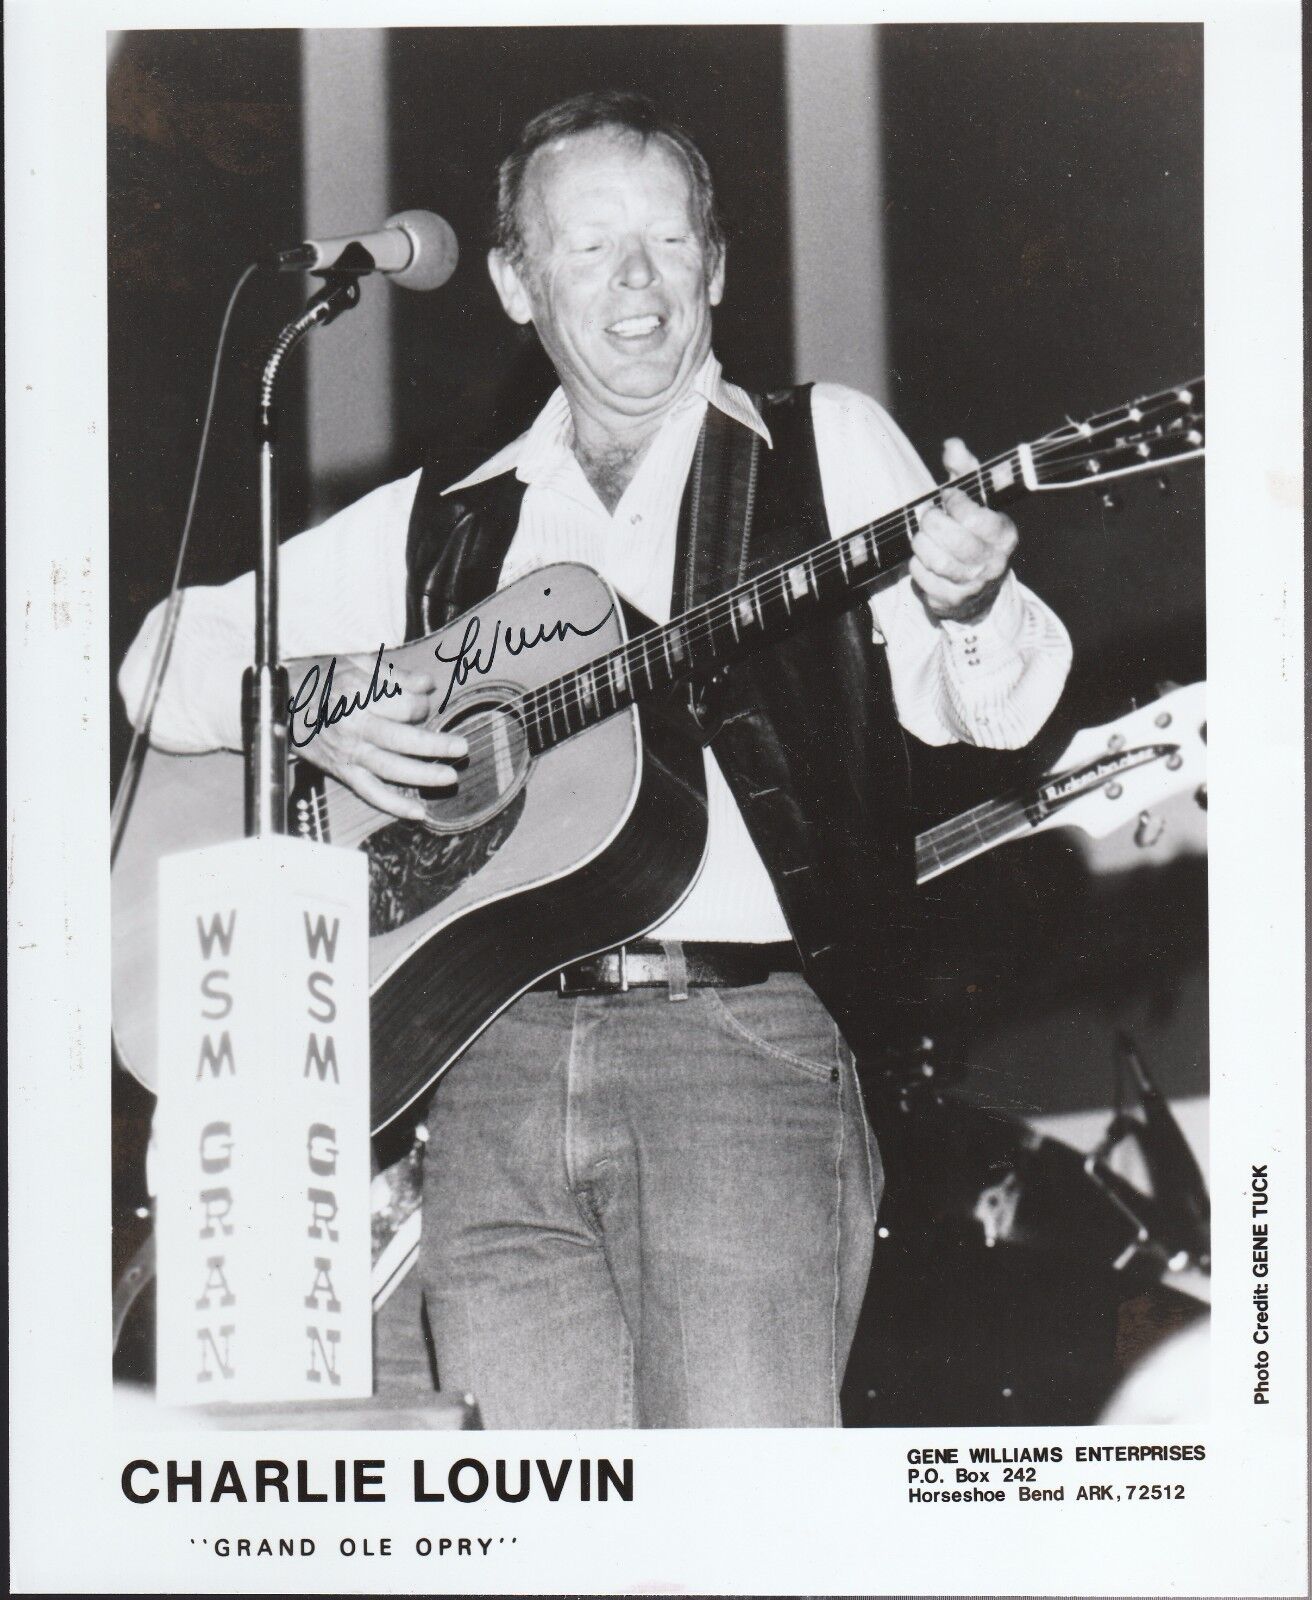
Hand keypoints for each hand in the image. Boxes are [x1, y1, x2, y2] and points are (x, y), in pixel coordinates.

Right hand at [287, 651, 465, 821]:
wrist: (278, 703)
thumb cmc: (319, 679)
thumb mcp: (355, 663)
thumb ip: (394, 673)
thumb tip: (428, 683)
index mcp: (357, 694)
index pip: (404, 705)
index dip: (422, 705)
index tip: (424, 703)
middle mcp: (353, 725)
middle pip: (403, 739)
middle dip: (436, 745)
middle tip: (462, 748)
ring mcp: (348, 751)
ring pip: (391, 768)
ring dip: (423, 775)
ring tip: (450, 777)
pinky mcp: (342, 771)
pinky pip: (371, 792)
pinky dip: (394, 805)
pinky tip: (419, 812)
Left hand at [909, 437, 1018, 623]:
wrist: (977, 586)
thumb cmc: (971, 531)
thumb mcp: (973, 497)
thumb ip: (964, 470)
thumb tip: (952, 446)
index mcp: (1004, 534)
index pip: (974, 517)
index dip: (954, 503)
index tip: (947, 497)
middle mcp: (994, 562)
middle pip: (954, 541)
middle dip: (931, 523)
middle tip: (927, 517)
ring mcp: (974, 585)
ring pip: (937, 561)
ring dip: (921, 544)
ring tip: (921, 537)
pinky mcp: (953, 601)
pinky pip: (925, 581)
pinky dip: (916, 566)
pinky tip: (921, 559)